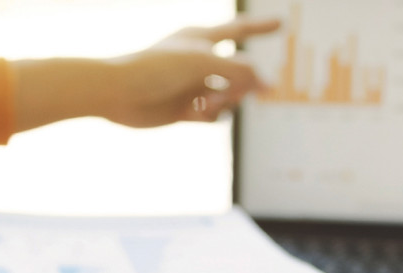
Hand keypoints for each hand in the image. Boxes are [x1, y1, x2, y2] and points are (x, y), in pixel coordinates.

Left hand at [104, 16, 280, 125]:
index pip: (240, 30)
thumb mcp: (204, 63)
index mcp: (201, 38)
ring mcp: (192, 86)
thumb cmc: (156, 68)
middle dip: (240, 83)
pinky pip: (213, 115)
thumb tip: (272, 84)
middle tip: (229, 89)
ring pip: (228, 97)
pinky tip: (194, 113)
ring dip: (224, 101)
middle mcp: (199, 61)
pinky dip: (210, 116)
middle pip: (239, 72)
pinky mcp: (185, 109)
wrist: (119, 93)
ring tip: (204, 102)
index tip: (283, 25)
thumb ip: (241, 72)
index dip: (261, 28)